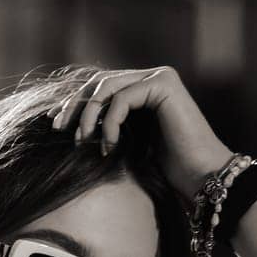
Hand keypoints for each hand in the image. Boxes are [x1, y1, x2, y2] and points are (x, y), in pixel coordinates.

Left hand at [47, 66, 234, 202]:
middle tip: (59, 130)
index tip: (55, 124)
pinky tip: (110, 146)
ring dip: (89, 114)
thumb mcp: (130, 147)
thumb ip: (110, 130)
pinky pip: (123, 98)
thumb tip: (75, 128)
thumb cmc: (170, 172)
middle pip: (99, 83)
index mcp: (143, 90)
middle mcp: (151, 78)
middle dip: (75, 106)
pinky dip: (110, 122)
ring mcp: (159, 78)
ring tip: (83, 141)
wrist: (201, 178)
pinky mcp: (164, 85)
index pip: (100, 88)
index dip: (75, 103)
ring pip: (107, 87)